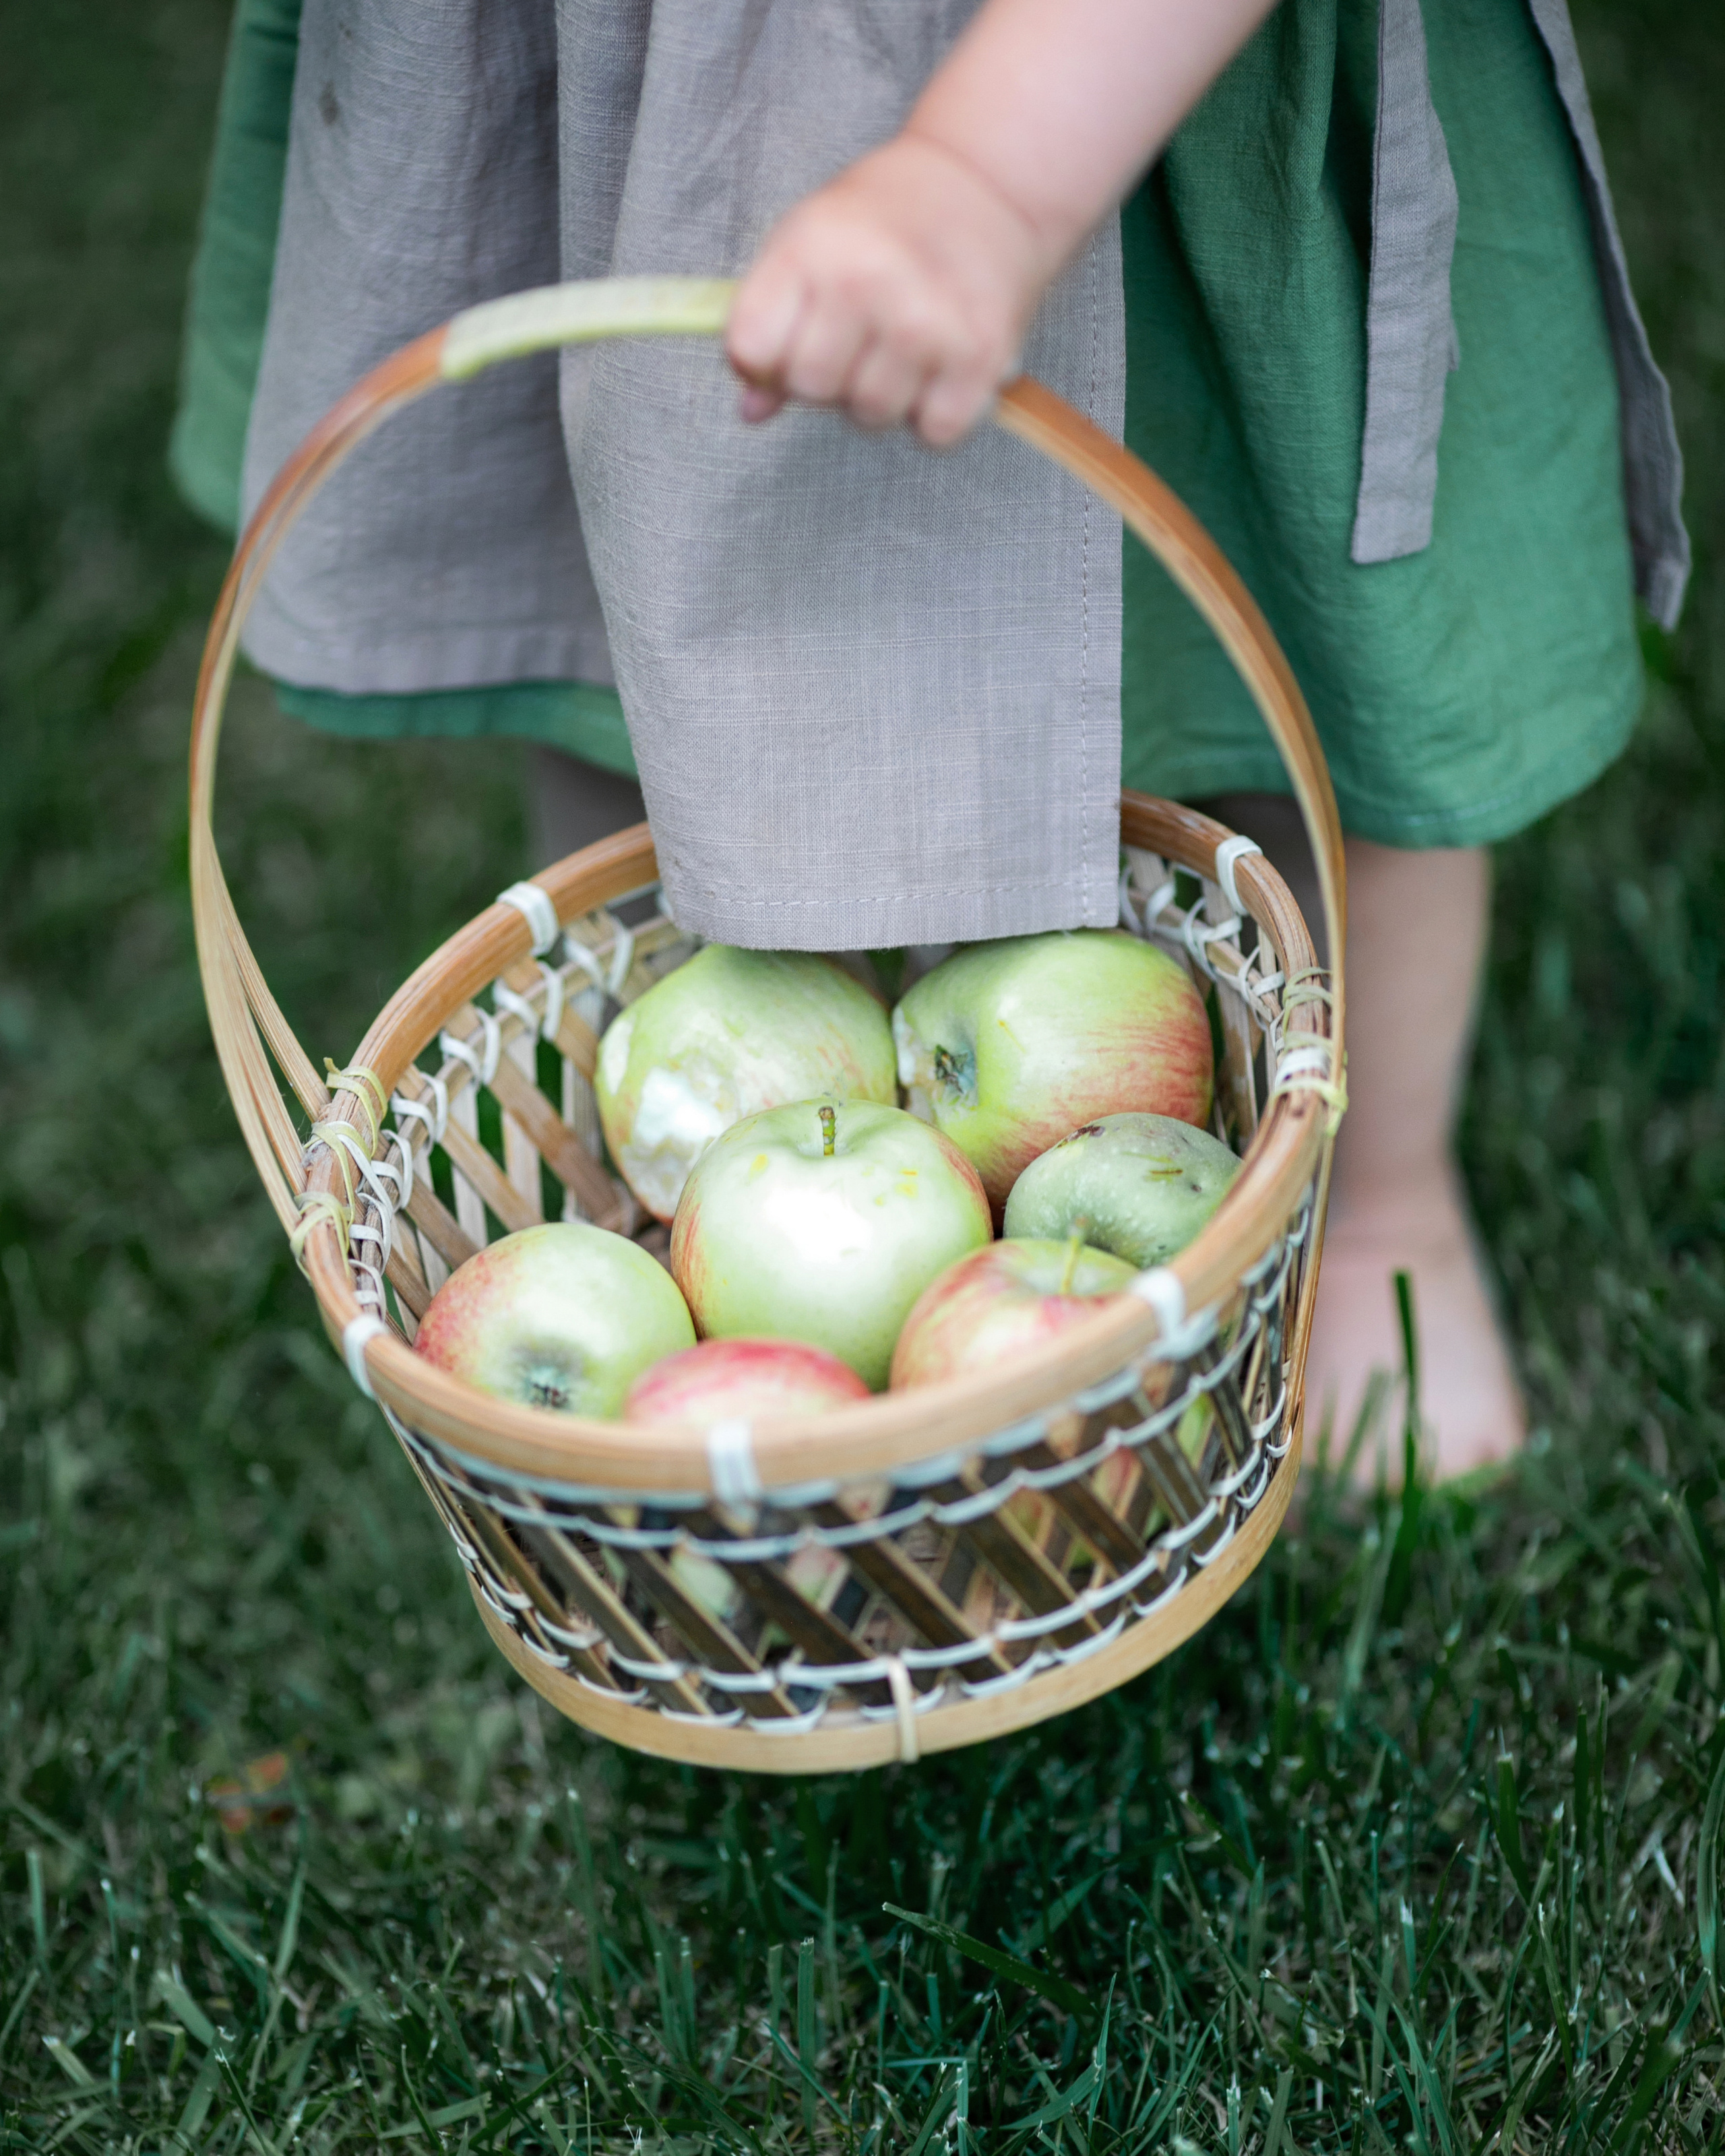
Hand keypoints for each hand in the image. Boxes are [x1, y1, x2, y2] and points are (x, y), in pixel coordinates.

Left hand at [724, 135, 1060, 448]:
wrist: (986, 185)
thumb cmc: (885, 220)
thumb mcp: (807, 244)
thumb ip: (769, 322)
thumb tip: (752, 410)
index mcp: (811, 250)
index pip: (752, 349)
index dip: (766, 358)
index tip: (791, 339)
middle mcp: (865, 284)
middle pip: (812, 389)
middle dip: (827, 377)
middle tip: (857, 338)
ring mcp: (925, 324)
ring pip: (872, 416)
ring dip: (882, 396)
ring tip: (900, 345)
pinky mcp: (979, 357)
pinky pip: (933, 431)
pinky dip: (934, 412)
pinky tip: (938, 365)